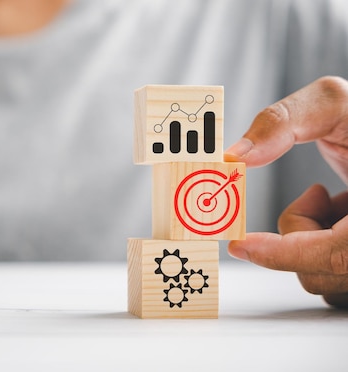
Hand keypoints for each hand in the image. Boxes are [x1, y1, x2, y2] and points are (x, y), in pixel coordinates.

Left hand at [225, 76, 347, 307]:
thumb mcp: (337, 103)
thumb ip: (283, 121)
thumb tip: (237, 155)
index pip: (333, 255)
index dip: (282, 254)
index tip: (240, 245)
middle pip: (321, 268)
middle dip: (301, 228)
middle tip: (315, 193)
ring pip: (327, 271)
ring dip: (316, 233)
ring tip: (336, 197)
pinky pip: (337, 265)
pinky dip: (328, 237)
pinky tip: (345, 206)